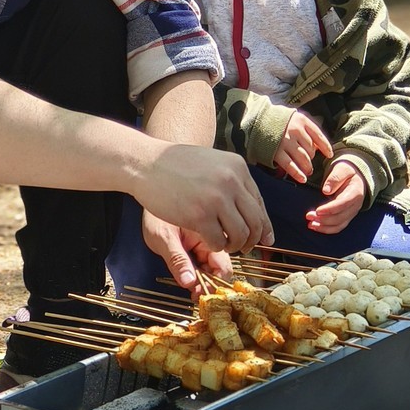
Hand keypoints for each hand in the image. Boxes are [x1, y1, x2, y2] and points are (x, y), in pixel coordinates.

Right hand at [133, 144, 272, 254]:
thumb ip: (232, 181)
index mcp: (237, 168)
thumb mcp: (212, 163)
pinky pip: (218, 241)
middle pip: (255, 221)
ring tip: (224, 244)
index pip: (259, 203)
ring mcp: (216, 199)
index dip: (263, 225)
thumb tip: (252, 210)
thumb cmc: (175, 164)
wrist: (146, 163)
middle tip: (243, 247)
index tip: (263, 239)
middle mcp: (231, 182)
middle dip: (251, 240)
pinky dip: (215, 246)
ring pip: (240, 234)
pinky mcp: (199, 215)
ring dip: (234, 245)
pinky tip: (208, 241)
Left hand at [140, 211, 233, 294]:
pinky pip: (208, 261)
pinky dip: (201, 272)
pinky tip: (189, 276)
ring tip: (189, 286)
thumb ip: (177, 261)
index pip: (224, 265)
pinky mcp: (203, 243)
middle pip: (222, 268)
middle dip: (210, 283)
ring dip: (205, 279)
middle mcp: (214, 237)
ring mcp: (210, 240)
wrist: (151, 201)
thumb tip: (189, 283)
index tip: (200, 294)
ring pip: (215, 267)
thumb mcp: (163, 239)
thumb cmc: (155, 216)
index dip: (214, 283)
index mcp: (210, 232)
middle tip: (193, 293)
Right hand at [275, 111, 332, 181]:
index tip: (330, 154)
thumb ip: (306, 129)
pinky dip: (297, 173)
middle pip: (311, 149)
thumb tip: (319, 146)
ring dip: (307, 167)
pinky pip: (290, 166)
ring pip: (303, 158)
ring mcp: (285, 142)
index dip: (326, 147)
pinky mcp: (276, 152)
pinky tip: (302, 178)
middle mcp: (295, 131)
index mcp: (301, 121)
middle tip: (311, 165)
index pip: (319, 135)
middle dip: (312, 159)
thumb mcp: (294, 118)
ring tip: (308, 171)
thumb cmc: (277, 120)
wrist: (256, 120)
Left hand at [305, 161, 365, 233]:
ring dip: (324, 226)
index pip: (343, 204)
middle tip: (309, 216)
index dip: (330, 209)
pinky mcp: (346, 217)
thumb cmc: (347, 171)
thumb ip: (335, 177)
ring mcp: (351, 213)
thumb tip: (326, 190)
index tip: (317, 210)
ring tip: (310, 224)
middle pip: (340, 217)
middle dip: (324, 219)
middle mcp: (355, 205)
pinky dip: (326, 229)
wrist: (356, 177)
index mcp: (355, 193)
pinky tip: (315, 226)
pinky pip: (338, 227)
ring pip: (339, 225)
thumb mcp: (342, 169)